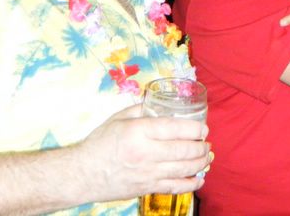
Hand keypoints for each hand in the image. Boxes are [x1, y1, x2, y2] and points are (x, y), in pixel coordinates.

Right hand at [76, 104, 211, 201]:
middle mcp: (146, 153)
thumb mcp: (119, 118)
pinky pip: (174, 188)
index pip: (176, 128)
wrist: (82, 173)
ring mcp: (148, 173)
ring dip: (200, 163)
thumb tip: (161, 102)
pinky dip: (190, 184)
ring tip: (207, 157)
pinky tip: (199, 179)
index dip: (195, 128)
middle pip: (184, 150)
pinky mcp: (147, 188)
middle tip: (207, 143)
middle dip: (201, 147)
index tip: (203, 128)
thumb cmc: (100, 143)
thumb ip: (142, 109)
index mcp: (140, 132)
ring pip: (183, 169)